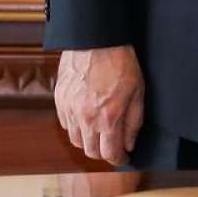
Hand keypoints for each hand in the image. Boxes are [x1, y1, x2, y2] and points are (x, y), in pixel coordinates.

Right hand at [54, 44, 144, 165]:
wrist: (96, 37)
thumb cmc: (120, 61)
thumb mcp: (138, 90)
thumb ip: (134, 122)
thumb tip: (129, 144)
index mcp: (108, 118)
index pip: (110, 154)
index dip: (119, 159)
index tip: (123, 157)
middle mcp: (86, 118)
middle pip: (91, 152)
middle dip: (103, 152)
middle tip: (112, 145)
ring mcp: (70, 109)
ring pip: (76, 140)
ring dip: (88, 141)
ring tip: (98, 131)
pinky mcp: (60, 99)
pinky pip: (66, 123)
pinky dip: (75, 126)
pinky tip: (85, 117)